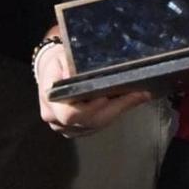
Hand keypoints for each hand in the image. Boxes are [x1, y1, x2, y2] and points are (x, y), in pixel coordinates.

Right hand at [35, 37, 151, 137]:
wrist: (50, 73)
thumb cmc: (57, 63)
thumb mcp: (61, 57)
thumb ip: (70, 65)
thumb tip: (81, 72)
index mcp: (50, 100)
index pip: (71, 113)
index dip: (91, 108)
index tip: (108, 95)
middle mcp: (56, 119)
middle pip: (90, 121)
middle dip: (116, 108)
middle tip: (138, 94)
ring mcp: (66, 128)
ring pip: (97, 125)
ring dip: (118, 111)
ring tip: (138, 96)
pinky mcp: (77, 131)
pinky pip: (98, 126)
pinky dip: (113, 114)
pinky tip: (127, 102)